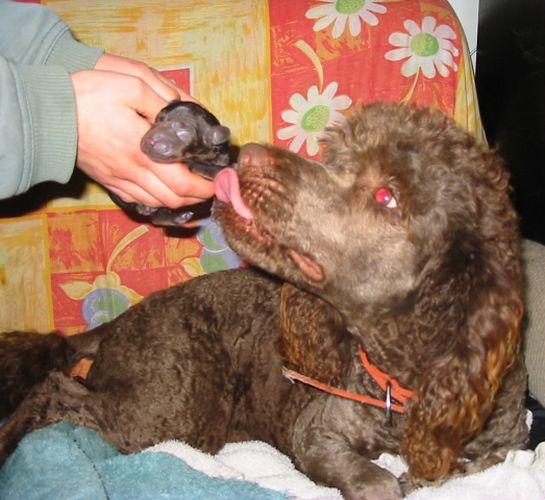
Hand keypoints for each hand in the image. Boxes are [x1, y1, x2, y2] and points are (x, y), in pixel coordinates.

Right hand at [71, 55, 213, 207]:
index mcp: (144, 154)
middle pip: (175, 200)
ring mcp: (120, 181)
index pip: (184, 184)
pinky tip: (166, 192)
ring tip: (193, 188)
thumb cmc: (88, 97)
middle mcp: (134, 174)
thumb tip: (184, 109)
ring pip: (158, 203)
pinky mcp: (109, 181)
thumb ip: (163, 100)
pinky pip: (140, 200)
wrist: (47, 114)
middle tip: (209, 184)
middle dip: (198, 196)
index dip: (205, 187)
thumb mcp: (131, 85)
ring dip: (180, 201)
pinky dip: (159, 201)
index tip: (218, 180)